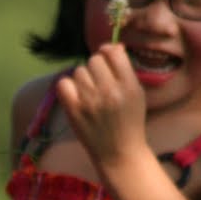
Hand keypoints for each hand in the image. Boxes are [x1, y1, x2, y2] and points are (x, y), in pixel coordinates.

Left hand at [56, 41, 147, 170]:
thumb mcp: (137, 94)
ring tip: (90, 93)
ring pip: (79, 71)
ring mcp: (90, 102)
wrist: (119, 154)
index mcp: (129, 86)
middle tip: (100, 83)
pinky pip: (63, 83)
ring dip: (83, 79)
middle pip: (94, 60)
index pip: (113, 52)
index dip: (108, 53)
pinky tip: (76, 95)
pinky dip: (68, 86)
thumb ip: (125, 70)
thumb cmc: (129, 122)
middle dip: (96, 68)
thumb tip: (112, 46)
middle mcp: (110, 92)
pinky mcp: (74, 111)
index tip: (107, 61)